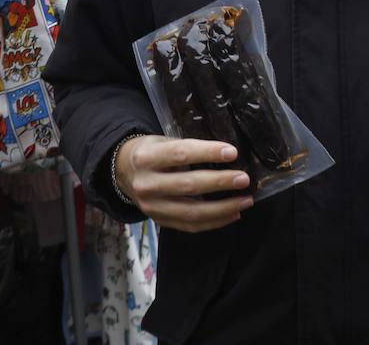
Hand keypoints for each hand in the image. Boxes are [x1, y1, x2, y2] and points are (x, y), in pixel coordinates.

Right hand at [115, 135, 253, 231]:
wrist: (123, 173)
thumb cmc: (151, 152)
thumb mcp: (162, 141)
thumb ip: (188, 148)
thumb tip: (228, 155)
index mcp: (146, 158)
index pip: (181, 154)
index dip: (207, 153)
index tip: (232, 153)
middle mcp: (146, 184)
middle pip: (188, 185)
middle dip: (219, 183)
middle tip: (243, 179)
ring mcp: (151, 207)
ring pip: (191, 212)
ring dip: (222, 208)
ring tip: (245, 201)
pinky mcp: (159, 221)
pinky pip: (190, 226)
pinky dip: (214, 222)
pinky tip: (233, 214)